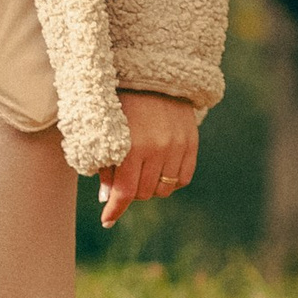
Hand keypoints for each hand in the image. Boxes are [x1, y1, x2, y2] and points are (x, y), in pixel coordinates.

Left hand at [98, 91, 199, 227]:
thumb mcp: (107, 130)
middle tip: (123, 181)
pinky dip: (170, 181)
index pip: (125, 191)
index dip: (115, 210)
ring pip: (163, 189)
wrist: (154, 77)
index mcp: (132, 146)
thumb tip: (107, 197)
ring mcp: (178, 148)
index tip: (107, 220)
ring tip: (141, 172)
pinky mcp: (192, 145)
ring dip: (150, 187)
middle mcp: (157, 149)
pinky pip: (182, 179)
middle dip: (130, 192)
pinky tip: (159, 170)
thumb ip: (106, 164)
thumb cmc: (122, 103)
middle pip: (143, 193)